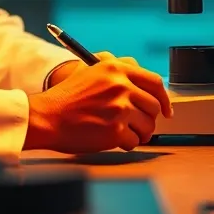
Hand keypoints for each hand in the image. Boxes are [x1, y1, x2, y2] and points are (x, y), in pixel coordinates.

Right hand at [25, 52, 171, 153]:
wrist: (47, 117)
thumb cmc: (68, 99)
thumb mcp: (91, 73)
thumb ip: (118, 74)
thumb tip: (146, 87)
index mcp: (116, 69)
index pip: (154, 82)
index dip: (163, 98)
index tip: (165, 109)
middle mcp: (120, 86)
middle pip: (154, 106)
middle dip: (148, 119)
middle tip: (138, 125)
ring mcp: (119, 109)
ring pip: (147, 126)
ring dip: (138, 133)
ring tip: (122, 132)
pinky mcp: (115, 130)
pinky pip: (134, 141)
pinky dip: (126, 144)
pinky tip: (111, 139)